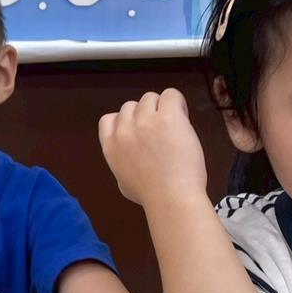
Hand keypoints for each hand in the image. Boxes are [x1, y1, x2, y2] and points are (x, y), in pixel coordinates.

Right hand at [98, 88, 207, 208]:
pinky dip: (177, 102)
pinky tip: (183, 117)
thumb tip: (130, 154)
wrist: (171, 198)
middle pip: (130, 106)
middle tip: (160, 131)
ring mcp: (145, 121)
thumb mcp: (122, 181)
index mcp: (110, 145)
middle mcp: (124, 129)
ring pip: (150, 98)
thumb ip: (121, 161)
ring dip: (162, 108)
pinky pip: (171, 94)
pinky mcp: (168, 117)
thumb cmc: (150, 196)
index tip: (138, 131)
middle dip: (145, 115)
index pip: (108, 118)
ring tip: (174, 126)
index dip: (125, 122)